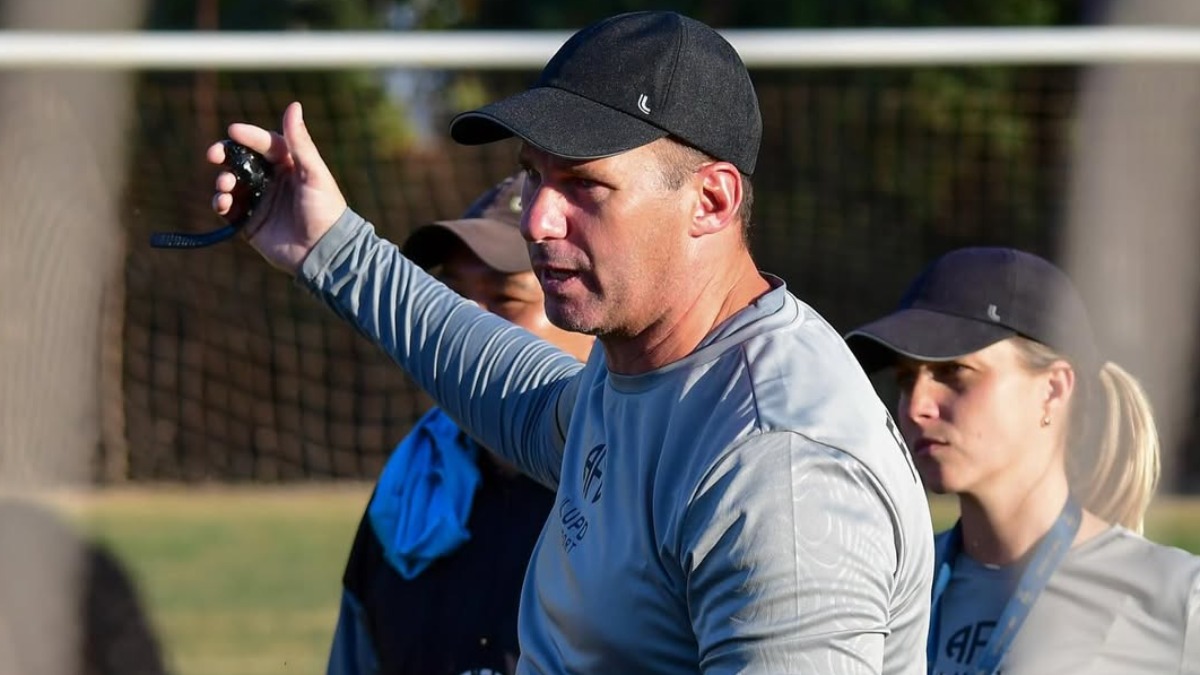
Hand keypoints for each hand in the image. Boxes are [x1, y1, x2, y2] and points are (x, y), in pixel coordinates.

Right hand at [208, 101, 347, 273]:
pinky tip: (223, 203)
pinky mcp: (250, 222)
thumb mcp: (314, 173)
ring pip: (231, 183)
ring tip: (226, 185)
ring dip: (223, 180)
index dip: (248, 136)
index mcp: (290, 165)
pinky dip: (221, 202)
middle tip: (214, 155)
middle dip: (225, 155)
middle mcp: (272, 180)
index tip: (233, 131)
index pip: (265, 143)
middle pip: (241, 160)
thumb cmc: (325, 210)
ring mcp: (260, 201)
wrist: (324, 252)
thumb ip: (300, 142)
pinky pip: (228, 208)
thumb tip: (293, 105)